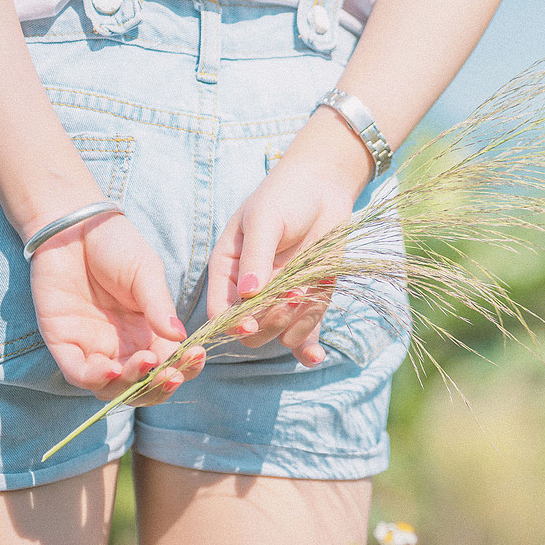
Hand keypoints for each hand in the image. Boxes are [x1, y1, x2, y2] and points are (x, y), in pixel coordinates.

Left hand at [29, 211, 204, 403]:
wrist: (74, 226)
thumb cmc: (115, 246)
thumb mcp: (147, 273)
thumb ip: (159, 306)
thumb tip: (180, 338)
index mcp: (148, 331)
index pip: (170, 362)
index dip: (184, 366)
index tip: (195, 356)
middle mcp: (122, 345)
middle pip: (143, 385)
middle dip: (160, 386)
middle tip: (172, 373)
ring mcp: (92, 346)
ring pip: (113, 388)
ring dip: (132, 386)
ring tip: (147, 365)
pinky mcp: (63, 342)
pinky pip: (79, 373)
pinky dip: (96, 379)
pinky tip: (113, 370)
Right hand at [206, 113, 371, 366]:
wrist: (324, 188)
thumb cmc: (285, 196)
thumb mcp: (265, 220)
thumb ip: (256, 256)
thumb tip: (248, 293)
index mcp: (228, 270)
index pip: (220, 311)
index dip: (232, 323)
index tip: (250, 324)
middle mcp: (251, 292)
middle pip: (251, 332)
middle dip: (270, 321)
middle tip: (290, 295)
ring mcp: (281, 299)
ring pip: (280, 334)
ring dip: (295, 323)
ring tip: (308, 290)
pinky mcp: (308, 302)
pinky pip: (305, 333)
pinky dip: (311, 345)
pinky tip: (317, 355)